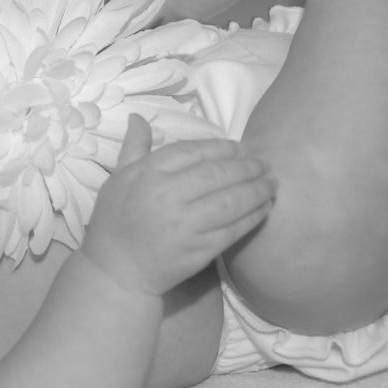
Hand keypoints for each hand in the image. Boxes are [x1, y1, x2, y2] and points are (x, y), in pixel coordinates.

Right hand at [81, 114, 275, 296]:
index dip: (223, 148)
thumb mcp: (118, 178)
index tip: (240, 148)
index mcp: (149, 173)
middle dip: (248, 166)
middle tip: (265, 163)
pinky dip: (253, 217)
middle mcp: (169, 195)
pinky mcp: (199, 250)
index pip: (195, 151)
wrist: (115, 270)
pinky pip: (234, 229)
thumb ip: (134, 146)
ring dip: (258, 190)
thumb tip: (139, 116)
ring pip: (231, 200)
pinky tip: (265, 208)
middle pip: (219, 173)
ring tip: (273, 183)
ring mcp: (186, 224)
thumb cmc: (114, 221)